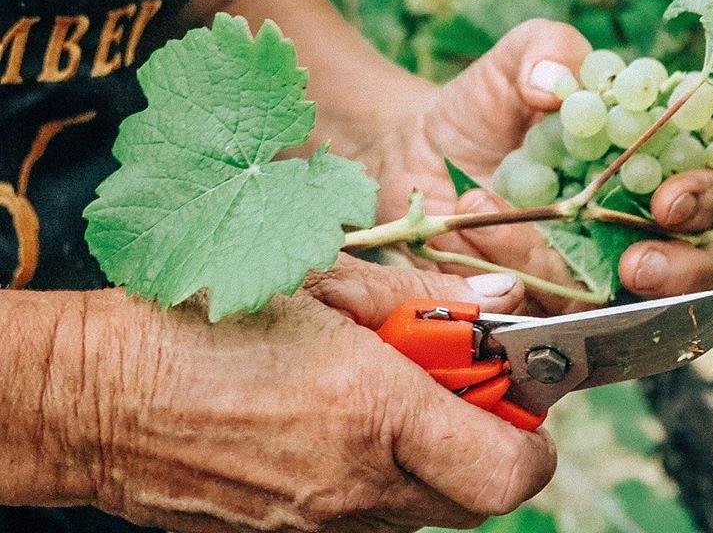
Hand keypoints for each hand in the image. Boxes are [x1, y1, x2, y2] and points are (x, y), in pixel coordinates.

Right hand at [84, 258, 554, 532]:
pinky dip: (383, 481)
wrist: (98, 398)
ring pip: (428, 512)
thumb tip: (500, 307)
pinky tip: (341, 430)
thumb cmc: (204, 323)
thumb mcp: (321, 284)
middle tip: (458, 386)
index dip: (533, 436)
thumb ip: (421, 299)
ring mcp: (322, 527)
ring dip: (436, 462)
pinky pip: (372, 522)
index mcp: (375, 413)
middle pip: (481, 499)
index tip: (519, 389)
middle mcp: (358, 487)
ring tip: (388, 401)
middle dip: (490, 443)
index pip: (510, 470)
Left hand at [371, 19, 712, 314]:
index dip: (703, 203)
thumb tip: (556, 85)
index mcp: (649, 171)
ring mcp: (588, 281)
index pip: (706, 197)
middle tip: (637, 267)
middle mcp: (631, 232)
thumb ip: (544, 51)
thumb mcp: (514, 63)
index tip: (669, 202)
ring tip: (511, 235)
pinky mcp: (539, 309)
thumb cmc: (484, 106)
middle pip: (695, 276)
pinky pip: (541, 318)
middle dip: (679, 278)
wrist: (414, 153)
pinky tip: (471, 223)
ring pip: (619, 313)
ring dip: (570, 283)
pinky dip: (507, 278)